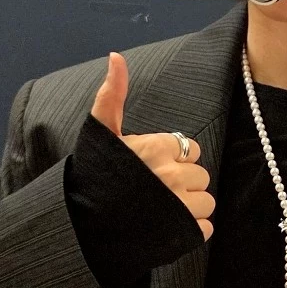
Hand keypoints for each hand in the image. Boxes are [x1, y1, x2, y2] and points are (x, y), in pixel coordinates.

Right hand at [93, 52, 215, 240]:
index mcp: (157, 147)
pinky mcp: (184, 232)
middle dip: (183, 182)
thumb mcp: (101, 133)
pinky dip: (192, 229)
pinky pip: (205, 227)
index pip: (190, 149)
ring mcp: (180, 206)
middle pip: (200, 175)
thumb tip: (116, 55)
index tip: (154, 167)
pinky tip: (170, 227)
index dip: (174, 158)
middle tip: (158, 191)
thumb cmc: (92, 176)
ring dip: (190, 206)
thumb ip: (112, 94)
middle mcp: (172, 174)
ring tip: (164, 210)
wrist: (81, 226)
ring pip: (205, 201)